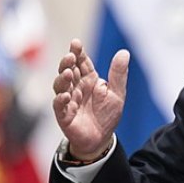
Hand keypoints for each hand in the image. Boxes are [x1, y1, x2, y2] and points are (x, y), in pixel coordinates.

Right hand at [52, 38, 129, 159]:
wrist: (101, 139)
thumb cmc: (107, 114)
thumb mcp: (117, 93)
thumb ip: (118, 74)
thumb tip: (124, 52)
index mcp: (89, 79)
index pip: (81, 62)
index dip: (77, 52)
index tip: (76, 43)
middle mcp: (76, 87)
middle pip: (68, 70)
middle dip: (67, 62)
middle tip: (70, 56)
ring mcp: (68, 100)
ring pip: (60, 85)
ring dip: (62, 79)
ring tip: (68, 73)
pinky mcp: (64, 115)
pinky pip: (59, 106)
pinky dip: (60, 100)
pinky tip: (66, 95)